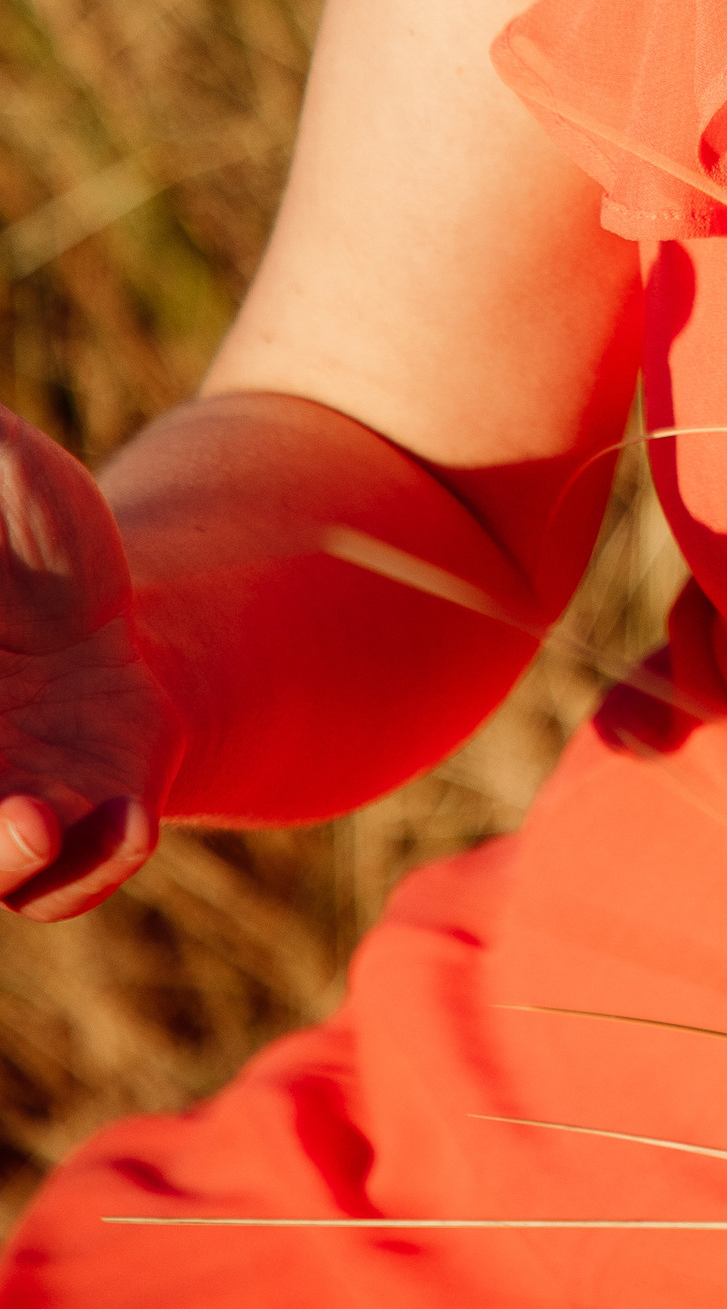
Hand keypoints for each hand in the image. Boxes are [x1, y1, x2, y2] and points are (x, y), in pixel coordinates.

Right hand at [0, 409, 178, 920]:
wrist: (116, 602)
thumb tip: (2, 429)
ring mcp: (11, 808)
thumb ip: (1, 455)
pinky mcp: (88, 825)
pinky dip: (96, 865)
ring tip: (35, 820)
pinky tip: (129, 814)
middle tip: (8, 806)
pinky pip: (76, 883)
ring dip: (2, 860)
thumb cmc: (31, 540)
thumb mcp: (11, 473)